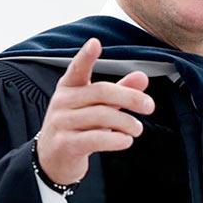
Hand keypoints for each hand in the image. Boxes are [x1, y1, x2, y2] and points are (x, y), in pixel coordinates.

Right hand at [36, 38, 154, 184]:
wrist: (52, 160)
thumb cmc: (79, 127)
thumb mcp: (97, 106)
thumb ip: (119, 91)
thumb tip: (142, 77)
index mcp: (69, 87)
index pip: (77, 68)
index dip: (86, 56)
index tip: (95, 43)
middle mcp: (62, 102)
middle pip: (101, 92)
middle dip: (130, 97)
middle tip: (149, 106)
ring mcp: (61, 123)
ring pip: (101, 116)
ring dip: (126, 122)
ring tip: (137, 129)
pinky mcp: (65, 144)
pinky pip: (95, 138)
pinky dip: (115, 139)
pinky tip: (126, 140)